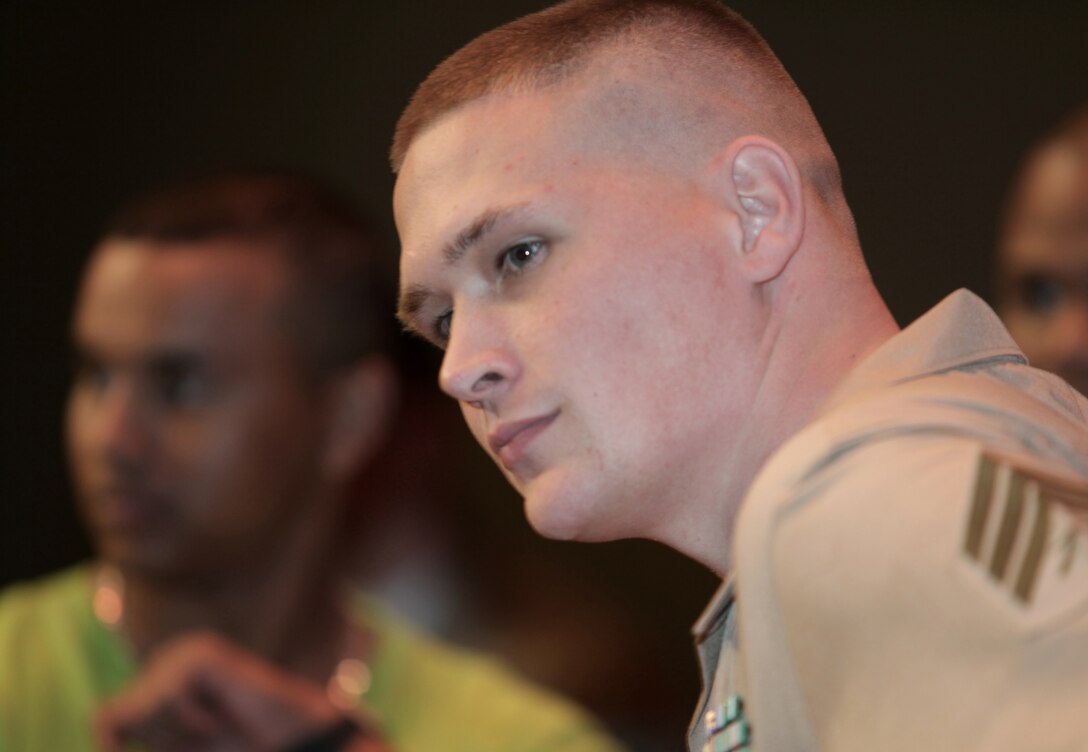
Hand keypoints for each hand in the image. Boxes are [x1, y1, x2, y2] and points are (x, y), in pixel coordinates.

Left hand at [95, 631, 386, 751]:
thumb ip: (154, 740)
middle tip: (205, 737)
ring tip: (216, 725)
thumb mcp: (184, 748)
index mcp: (165, 681)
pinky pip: (166, 700)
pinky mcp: (200, 655)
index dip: (109, 746)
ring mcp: (186, 652)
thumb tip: (105, 733)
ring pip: (142, 710)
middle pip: (120, 714)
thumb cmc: (241, 748)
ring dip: (177, 734)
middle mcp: (171, 659)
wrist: (294, 740)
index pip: (111, 717)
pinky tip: (221, 713)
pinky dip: (191, 721)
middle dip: (158, 742)